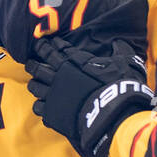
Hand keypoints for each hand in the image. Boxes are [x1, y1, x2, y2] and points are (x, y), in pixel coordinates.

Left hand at [26, 36, 152, 156]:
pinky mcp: (52, 113)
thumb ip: (122, 51)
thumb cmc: (119, 86)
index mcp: (74, 61)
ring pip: (35, 87)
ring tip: (34, 83)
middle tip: (30, 62)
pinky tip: (42, 106)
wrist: (111, 113)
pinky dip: (39, 106)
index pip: (56, 50)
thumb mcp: (125, 63)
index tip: (45, 43)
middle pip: (38, 67)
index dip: (49, 46)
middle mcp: (60, 76)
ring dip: (34, 84)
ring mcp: (54, 95)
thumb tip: (120, 42)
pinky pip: (38, 108)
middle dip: (33, 64)